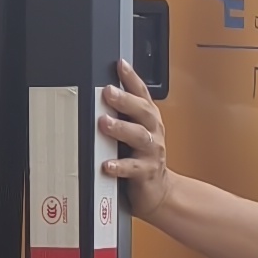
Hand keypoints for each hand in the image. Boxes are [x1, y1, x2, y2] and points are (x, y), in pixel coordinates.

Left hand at [95, 62, 169, 221]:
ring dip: (121, 128)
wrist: (160, 193)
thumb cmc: (141, 161)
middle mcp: (153, 132)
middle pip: (142, 111)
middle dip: (125, 100)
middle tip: (108, 92)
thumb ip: (120, 116)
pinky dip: (120, 166)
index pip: (142, 94)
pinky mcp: (147, 173)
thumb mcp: (133, 134)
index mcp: (148, 120)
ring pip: (139, 137)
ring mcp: (151, 153)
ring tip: (104, 123)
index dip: (132, 78)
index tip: (120, 64)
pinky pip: (134, 169)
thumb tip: (97, 97)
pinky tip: (107, 164)